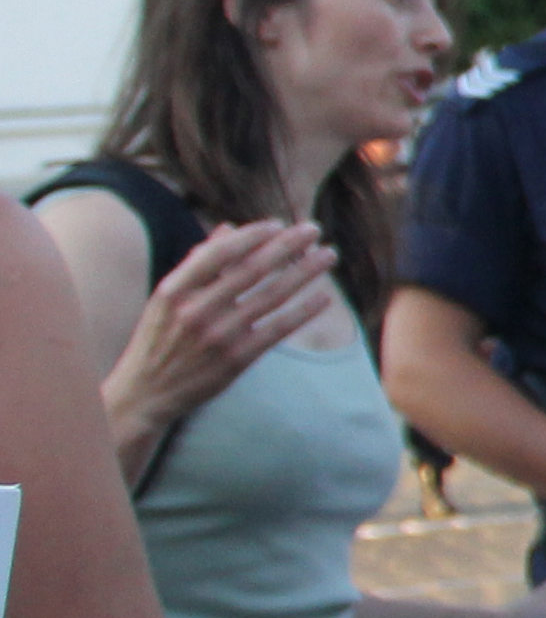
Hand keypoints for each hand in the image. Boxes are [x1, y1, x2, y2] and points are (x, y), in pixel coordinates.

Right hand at [103, 220, 335, 447]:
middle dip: (288, 245)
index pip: (219, 253)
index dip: (252, 235)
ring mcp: (218, 336)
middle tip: (314, 229)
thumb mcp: (167, 299)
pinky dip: (303, 311)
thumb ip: (198, 264)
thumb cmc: (159, 338)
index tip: (279, 224)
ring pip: (272, 296)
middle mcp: (196, 311)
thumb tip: (229, 227)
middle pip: (252, 270)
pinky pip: (278, 329)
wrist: (145, 393)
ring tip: (328, 255)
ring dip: (304, 272)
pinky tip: (323, 297)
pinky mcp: (236, 359)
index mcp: (174, 290)